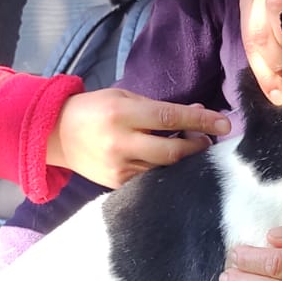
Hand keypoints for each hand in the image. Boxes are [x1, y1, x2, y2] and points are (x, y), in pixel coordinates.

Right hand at [46, 89, 230, 188]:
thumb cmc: (94, 109)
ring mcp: (118, 167)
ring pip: (164, 168)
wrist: (56, 134)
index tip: (225, 123)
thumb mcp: (124, 96)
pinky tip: (170, 162)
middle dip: (198, 146)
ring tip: (191, 148)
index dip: (201, 121)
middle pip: (173, 151)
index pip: (170, 118)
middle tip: (209, 140)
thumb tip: (197, 112)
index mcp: (122, 114)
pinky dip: (165, 171)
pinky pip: (150, 179)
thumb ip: (160, 107)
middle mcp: (121, 143)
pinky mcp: (116, 184)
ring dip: (183, 160)